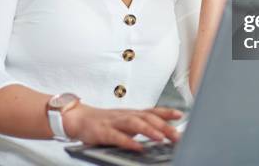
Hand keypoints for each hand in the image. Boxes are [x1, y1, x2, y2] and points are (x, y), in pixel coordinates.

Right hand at [63, 104, 182, 150]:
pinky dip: (128, 142)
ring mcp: (114, 122)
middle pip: (147, 117)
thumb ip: (140, 126)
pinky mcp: (102, 132)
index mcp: (131, 113)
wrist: (78, 118)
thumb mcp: (125, 122)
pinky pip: (117, 137)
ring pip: (134, 123)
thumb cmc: (104, 122)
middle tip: (176, 135)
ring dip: (149, 130)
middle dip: (163, 125)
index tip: (180, 115)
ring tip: (161, 138)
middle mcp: (125, 115)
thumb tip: (161, 133)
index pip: (152, 111)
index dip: (166, 112)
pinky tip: (137, 147)